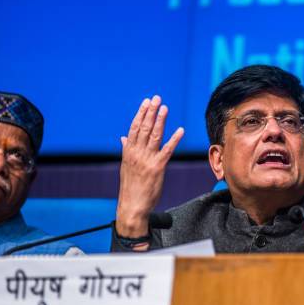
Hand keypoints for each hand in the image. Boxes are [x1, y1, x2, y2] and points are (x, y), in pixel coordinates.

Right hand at [116, 95, 183, 238]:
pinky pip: (167, 150)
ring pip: (154, 135)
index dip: (141, 113)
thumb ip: (126, 150)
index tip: (146, 102)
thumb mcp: (126, 166)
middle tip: (156, 98)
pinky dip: (174, 139)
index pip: (134, 127)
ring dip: (160, 120)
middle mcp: (136, 153)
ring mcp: (146, 159)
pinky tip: (180, 130)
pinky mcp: (157, 168)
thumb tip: (123, 137)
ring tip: (165, 108)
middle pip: (144, 128)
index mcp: (128, 151)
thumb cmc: (130, 186)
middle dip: (151, 112)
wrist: (132, 205)